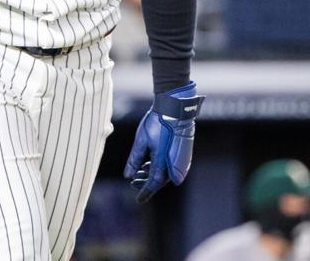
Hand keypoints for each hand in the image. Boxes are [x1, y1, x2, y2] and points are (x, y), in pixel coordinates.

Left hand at [124, 81, 203, 202]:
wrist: (175, 110)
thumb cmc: (157, 123)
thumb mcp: (141, 141)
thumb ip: (134, 160)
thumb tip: (128, 176)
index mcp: (162, 163)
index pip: (153, 184)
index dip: (144, 192)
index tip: (138, 200)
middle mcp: (173, 164)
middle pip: (159, 180)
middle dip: (146, 183)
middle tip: (133, 183)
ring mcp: (180, 159)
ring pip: (164, 173)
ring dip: (151, 174)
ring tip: (139, 172)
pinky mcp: (181, 153)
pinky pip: (169, 166)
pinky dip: (157, 167)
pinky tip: (148, 163)